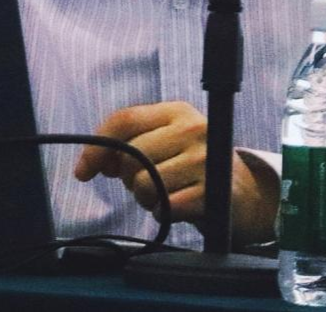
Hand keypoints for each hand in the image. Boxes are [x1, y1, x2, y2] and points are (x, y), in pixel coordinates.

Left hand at [73, 101, 278, 246]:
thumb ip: (127, 145)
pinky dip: (163, 213)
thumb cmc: (191, 165)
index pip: (124, 120)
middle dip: (128, 178)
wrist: (242, 193)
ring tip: (165, 193)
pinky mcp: (212, 191)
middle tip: (147, 182)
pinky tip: (177, 206)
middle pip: (130, 156)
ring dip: (145, 198)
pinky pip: (164, 207)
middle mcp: (194, 128)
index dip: (96, 147)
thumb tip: (90, 164)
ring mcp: (205, 159)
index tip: (83, 172)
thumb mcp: (165, 142)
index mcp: (177, 111)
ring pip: (143, 184)